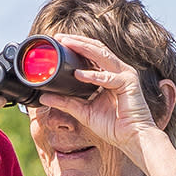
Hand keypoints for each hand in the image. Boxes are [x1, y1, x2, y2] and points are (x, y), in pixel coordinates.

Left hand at [35, 33, 165, 163]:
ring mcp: (125, 75)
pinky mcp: (129, 84)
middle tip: (60, 37)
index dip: (77, 47)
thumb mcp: (83, 112)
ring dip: (84, 49)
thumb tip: (44, 98)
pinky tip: (78, 74)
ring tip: (68, 44)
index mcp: (109, 75)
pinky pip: (108, 78)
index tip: (58, 43)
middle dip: (78, 42)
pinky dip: (93, 76)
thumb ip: (65, 103)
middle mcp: (118, 71)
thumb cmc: (113, 125)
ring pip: (103, 55)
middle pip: (97, 49)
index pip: (92, 54)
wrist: (131, 138)